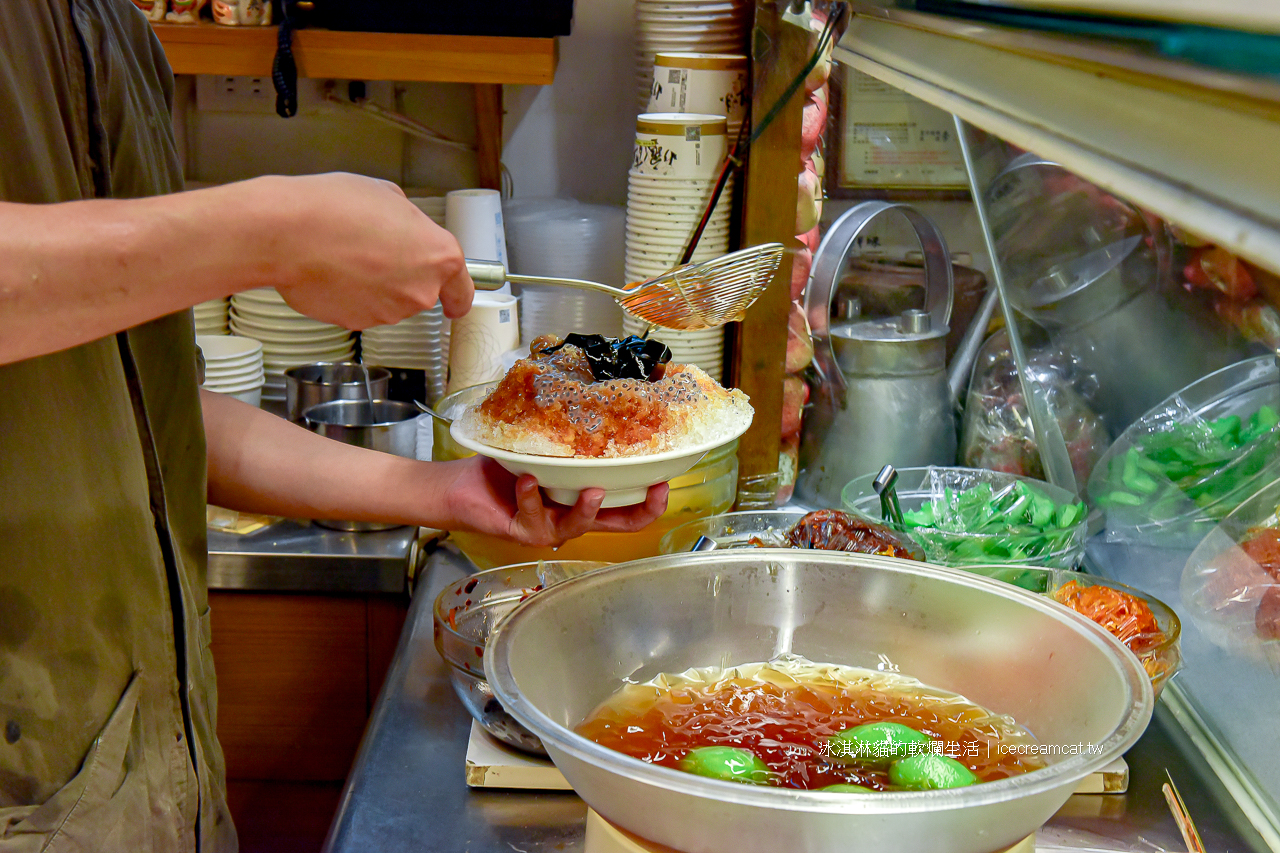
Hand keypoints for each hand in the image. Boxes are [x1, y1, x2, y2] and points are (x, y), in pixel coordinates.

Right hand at [265, 173, 473, 326]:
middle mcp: (420, 290)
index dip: (458, 297)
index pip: (462, 289)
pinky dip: (350, 295)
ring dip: (373, 284)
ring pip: (388, 300)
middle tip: (372, 249)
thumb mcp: (386, 195)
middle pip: (419, 290)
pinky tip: (332, 271)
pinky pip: (360, 309)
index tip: (455, 303)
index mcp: (438, 256)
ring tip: (346, 254)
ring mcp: (389, 311)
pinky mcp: (357, 323)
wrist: (288, 233)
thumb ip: (408, 221)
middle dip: (400, 275)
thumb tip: (401, 229)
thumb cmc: (334, 208)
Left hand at [437, 457, 669, 547]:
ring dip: (586, 508)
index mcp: (584, 499)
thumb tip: (597, 400)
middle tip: (654, 490)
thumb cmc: (505, 467)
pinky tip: (527, 479)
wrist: (463, 485)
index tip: (666, 479)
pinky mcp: (523, 531)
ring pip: (578, 525)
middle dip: (642, 510)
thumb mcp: (546, 449)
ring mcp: (550, 528)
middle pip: (619, 525)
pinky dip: (530, 496)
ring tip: (591, 490)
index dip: (652, 502)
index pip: (629, 508)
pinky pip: (533, 515)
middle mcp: (573, 518)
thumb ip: (570, 440)